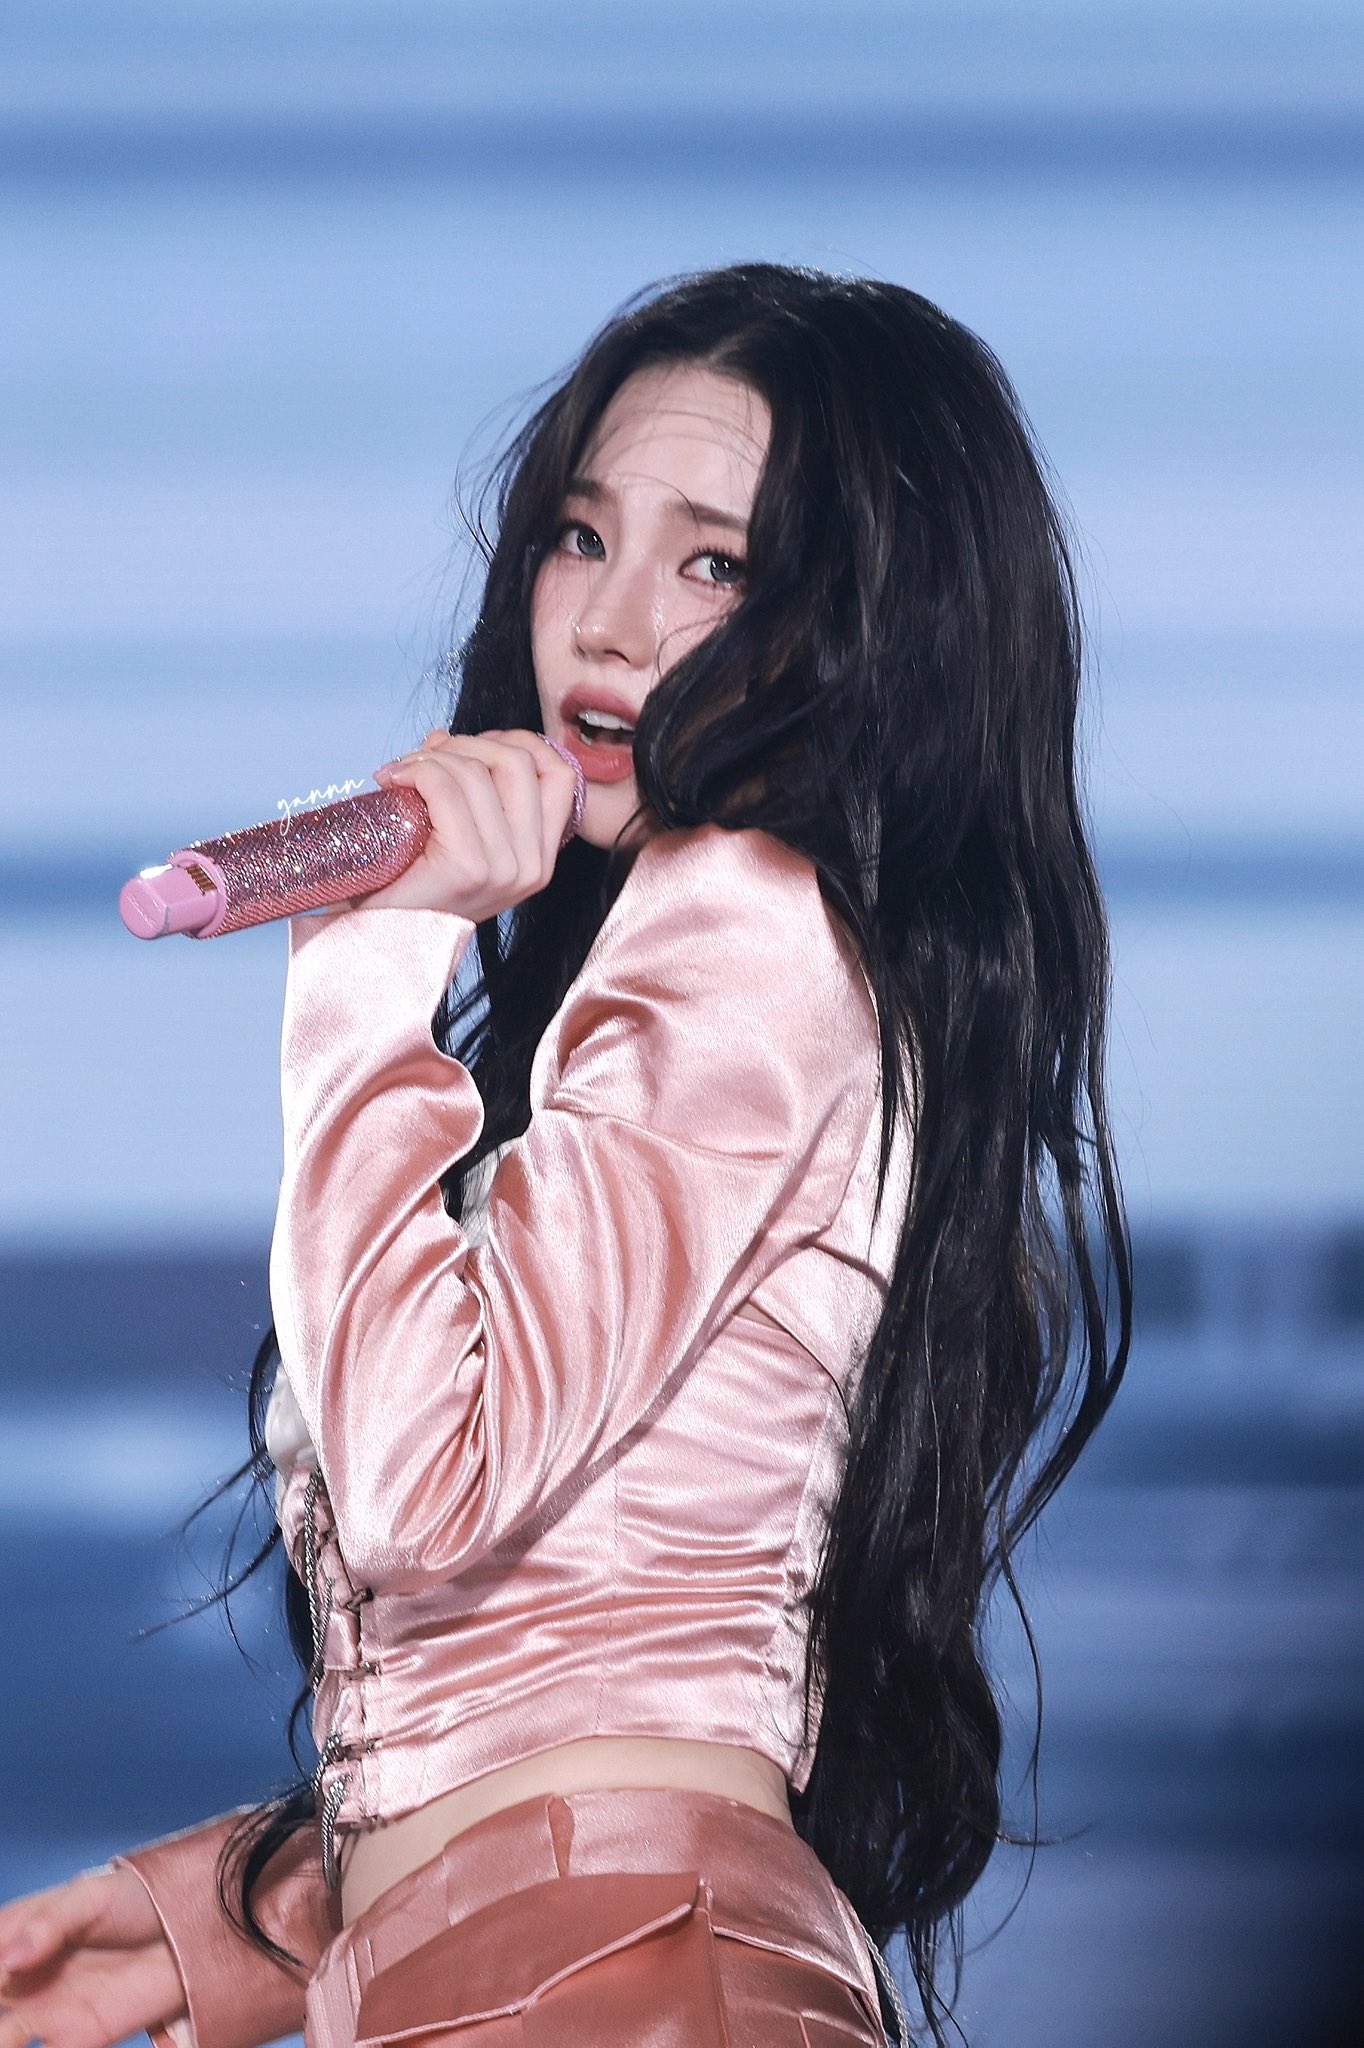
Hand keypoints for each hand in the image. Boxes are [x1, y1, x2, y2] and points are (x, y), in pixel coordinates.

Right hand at [0, 1863, 186, 2047]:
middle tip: (0, 2014)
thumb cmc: (138, 1900)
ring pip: (3, 2038)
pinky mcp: (76, 2038)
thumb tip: (9, 1960)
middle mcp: (25, 1976)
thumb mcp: (93, 1897)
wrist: (190, 1929)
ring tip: (7, 2040)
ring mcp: (46, 2010)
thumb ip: (51, 1924)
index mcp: (21, 1931)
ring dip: (0, 2042)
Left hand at [365, 729, 579, 918]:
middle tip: (422, 759)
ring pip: (477, 771)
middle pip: (518, 761)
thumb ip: (462, 787)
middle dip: (466, 743)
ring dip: (430, 758)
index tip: (471, 749)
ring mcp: (504, 869)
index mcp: (538, 858)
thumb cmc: (406, 888)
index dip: (517, 742)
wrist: (371, 937)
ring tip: (399, 773)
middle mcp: (532, 866)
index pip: (558, 773)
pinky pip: (445, 787)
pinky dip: (415, 771)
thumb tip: (443, 736)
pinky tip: (390, 781)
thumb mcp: (452, 835)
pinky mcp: (468, 867)